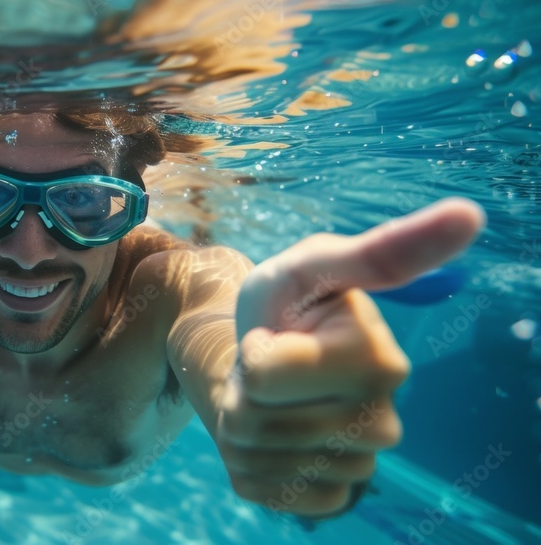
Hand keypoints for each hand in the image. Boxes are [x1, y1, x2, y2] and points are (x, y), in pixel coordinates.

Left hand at [217, 198, 484, 516]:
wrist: (265, 354)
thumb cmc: (291, 301)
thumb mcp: (313, 266)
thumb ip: (378, 252)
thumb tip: (468, 214)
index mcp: (381, 364)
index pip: (263, 373)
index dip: (252, 351)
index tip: (276, 333)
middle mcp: (382, 423)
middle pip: (253, 419)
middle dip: (241, 387)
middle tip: (267, 366)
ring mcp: (357, 465)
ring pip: (252, 453)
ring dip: (240, 420)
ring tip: (266, 395)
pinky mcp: (327, 494)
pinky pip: (259, 486)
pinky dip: (246, 458)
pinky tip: (267, 435)